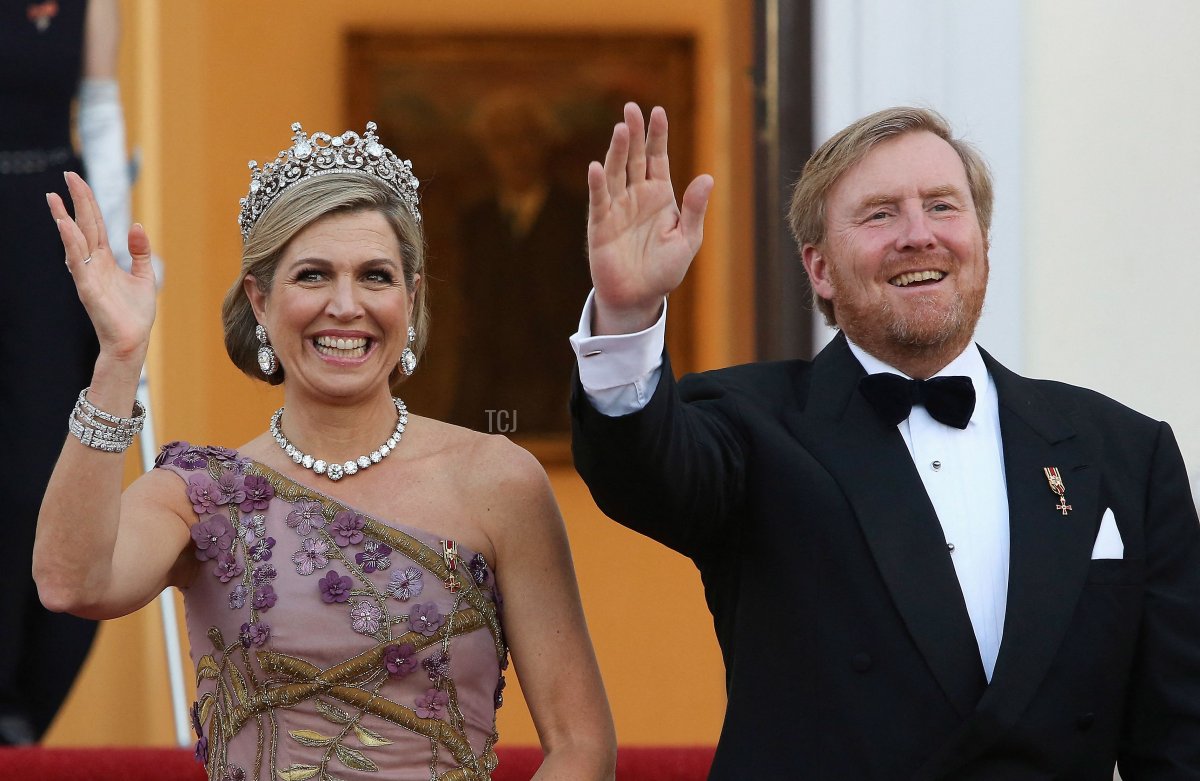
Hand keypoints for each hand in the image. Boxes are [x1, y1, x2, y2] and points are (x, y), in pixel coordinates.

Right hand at [47, 171, 155, 363]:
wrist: (132, 341)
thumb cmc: (135, 313)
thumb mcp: (144, 276)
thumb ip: (140, 252)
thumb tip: (136, 225)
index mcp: (105, 259)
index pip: (95, 224)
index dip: (87, 202)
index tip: (77, 180)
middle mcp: (93, 263)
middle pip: (84, 225)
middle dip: (76, 201)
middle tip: (67, 175)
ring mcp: (88, 275)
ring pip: (75, 241)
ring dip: (65, 220)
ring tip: (55, 198)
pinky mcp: (87, 288)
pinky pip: (77, 262)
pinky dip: (71, 244)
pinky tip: (66, 227)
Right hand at [587, 103, 712, 334]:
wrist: (640, 297)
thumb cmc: (665, 270)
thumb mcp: (687, 239)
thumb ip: (694, 209)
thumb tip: (707, 177)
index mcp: (660, 195)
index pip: (657, 158)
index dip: (657, 135)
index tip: (658, 111)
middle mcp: (636, 196)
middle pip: (635, 158)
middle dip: (634, 133)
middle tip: (631, 108)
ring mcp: (617, 208)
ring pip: (616, 173)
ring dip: (618, 151)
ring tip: (621, 129)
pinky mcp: (600, 225)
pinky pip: (599, 200)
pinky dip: (598, 184)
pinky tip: (597, 167)